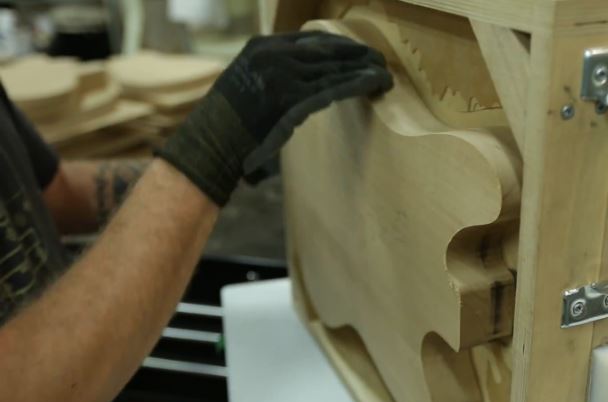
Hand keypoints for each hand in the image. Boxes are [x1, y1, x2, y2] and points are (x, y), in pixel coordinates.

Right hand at [156, 31, 392, 205]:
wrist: (211, 145)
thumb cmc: (228, 125)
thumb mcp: (246, 85)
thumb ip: (272, 74)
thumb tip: (303, 77)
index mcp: (260, 47)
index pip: (309, 39)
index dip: (338, 44)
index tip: (357, 51)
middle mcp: (272, 54)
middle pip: (325, 49)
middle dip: (356, 55)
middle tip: (379, 60)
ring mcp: (281, 74)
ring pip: (333, 68)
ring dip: (363, 70)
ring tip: (385, 73)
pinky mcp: (291, 98)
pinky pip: (333, 87)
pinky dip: (357, 84)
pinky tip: (374, 84)